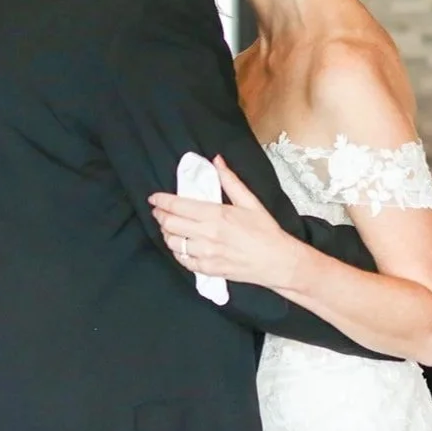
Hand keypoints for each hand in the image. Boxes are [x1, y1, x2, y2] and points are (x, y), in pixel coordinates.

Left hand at [149, 156, 301, 288]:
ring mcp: (206, 254)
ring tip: (169, 227)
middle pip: (170, 224)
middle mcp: (207, 235)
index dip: (162, 201)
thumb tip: (217, 161)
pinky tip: (181, 246)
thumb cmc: (265, 230)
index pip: (178, 206)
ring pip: (173, 243)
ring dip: (167, 234)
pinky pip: (183, 261)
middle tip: (159, 211)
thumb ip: (230, 180)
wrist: (277, 261)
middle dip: (160, 216)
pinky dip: (178, 252)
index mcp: (216, 215)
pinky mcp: (208, 269)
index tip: (154, 198)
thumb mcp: (250, 201)